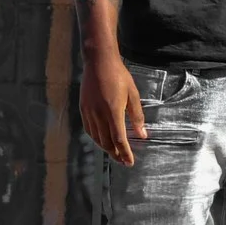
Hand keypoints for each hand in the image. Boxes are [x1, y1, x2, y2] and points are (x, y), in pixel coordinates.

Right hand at [80, 50, 147, 165]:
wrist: (99, 62)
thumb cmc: (119, 76)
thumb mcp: (133, 95)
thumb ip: (137, 116)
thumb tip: (142, 134)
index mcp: (113, 112)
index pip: (119, 139)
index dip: (125, 153)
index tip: (130, 162)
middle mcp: (99, 115)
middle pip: (106, 142)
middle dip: (115, 154)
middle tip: (123, 162)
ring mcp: (89, 112)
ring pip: (96, 137)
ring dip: (105, 148)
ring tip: (114, 153)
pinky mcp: (83, 109)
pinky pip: (89, 129)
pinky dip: (96, 138)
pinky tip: (102, 140)